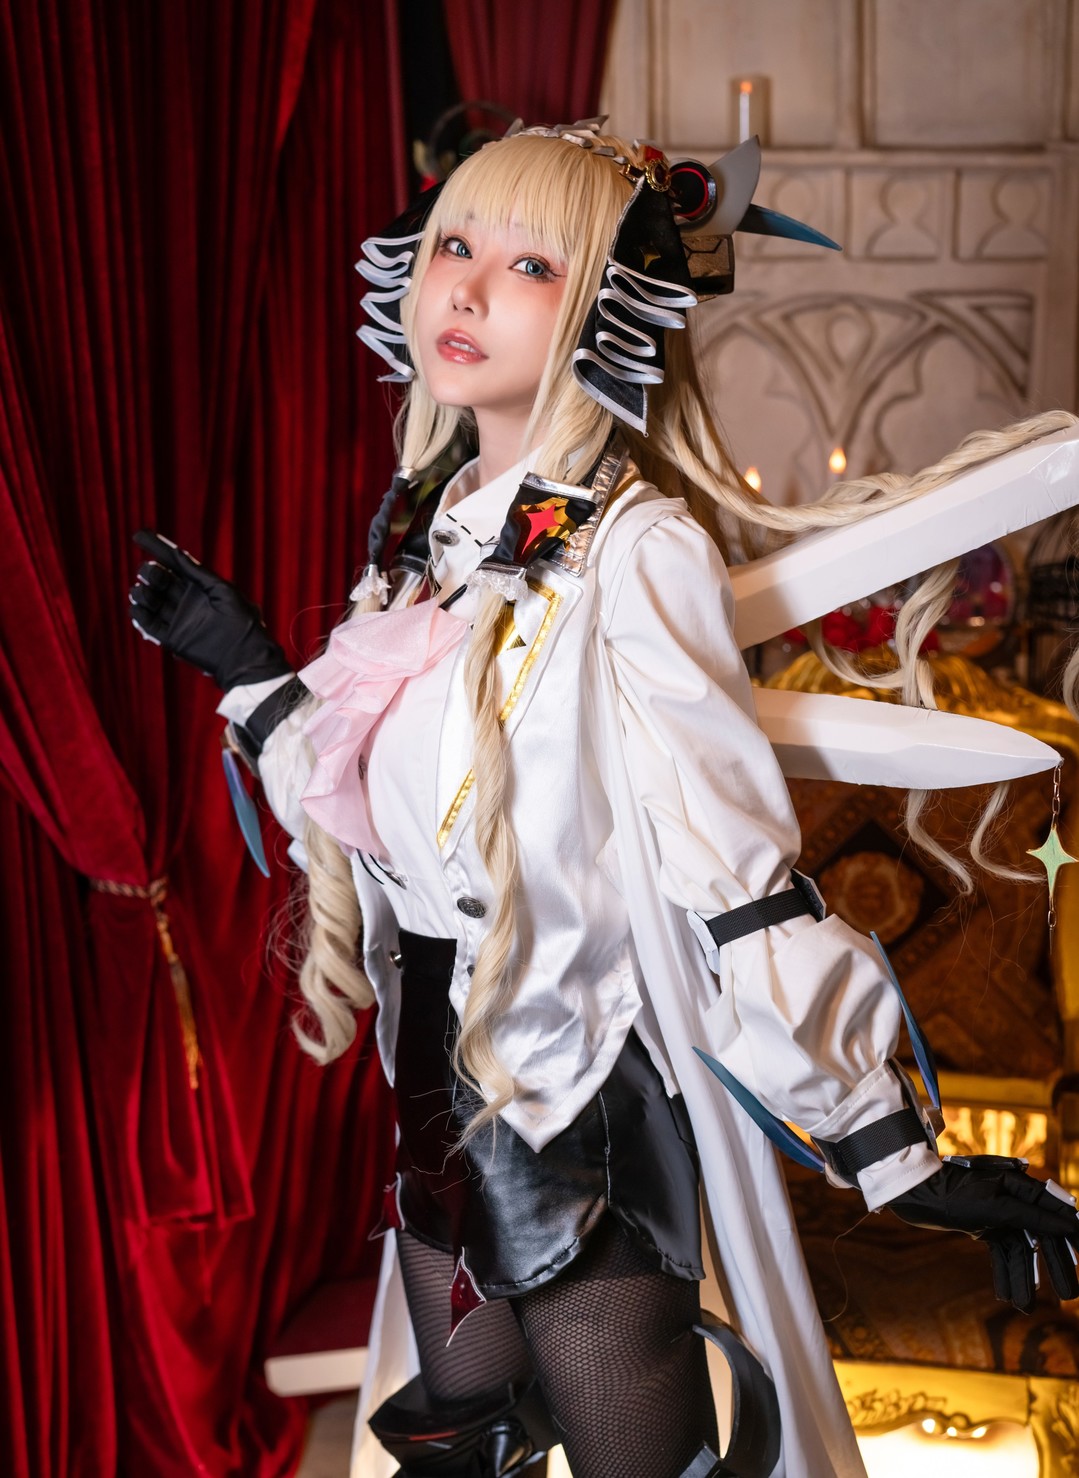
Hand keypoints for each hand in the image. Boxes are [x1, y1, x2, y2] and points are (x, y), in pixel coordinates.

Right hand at [129, 531, 290, 690]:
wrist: (245, 658)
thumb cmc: (241, 622)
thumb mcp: (222, 590)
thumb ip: (197, 572)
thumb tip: (176, 552)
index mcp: (201, 586)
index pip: (174, 563)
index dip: (157, 548)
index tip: (138, 534)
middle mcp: (188, 601)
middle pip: (161, 581)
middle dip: (151, 573)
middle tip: (150, 571)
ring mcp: (180, 619)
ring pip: (153, 601)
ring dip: (143, 593)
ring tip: (142, 590)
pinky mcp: (174, 639)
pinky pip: (151, 625)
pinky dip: (141, 616)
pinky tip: (137, 607)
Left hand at [888, 1155, 1078, 1312]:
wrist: (915, 1193)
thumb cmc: (953, 1193)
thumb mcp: (995, 1205)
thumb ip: (1032, 1216)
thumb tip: (1069, 1224)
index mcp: (1021, 1187)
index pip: (1056, 1215)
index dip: (1072, 1238)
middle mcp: (1014, 1199)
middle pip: (1042, 1237)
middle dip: (1055, 1267)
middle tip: (1069, 1296)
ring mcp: (1000, 1214)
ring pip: (1021, 1251)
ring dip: (1024, 1278)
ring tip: (1027, 1307)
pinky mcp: (985, 1226)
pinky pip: (1002, 1253)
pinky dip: (1005, 1274)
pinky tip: (1007, 1297)